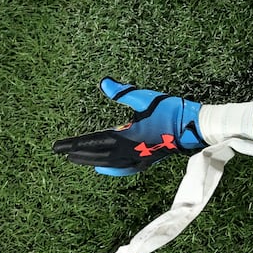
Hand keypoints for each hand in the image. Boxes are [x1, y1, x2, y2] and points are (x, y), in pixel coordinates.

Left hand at [52, 78, 205, 175]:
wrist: (194, 127)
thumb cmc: (171, 110)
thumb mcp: (146, 98)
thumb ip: (123, 92)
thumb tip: (103, 82)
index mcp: (127, 136)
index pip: (94, 141)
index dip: (74, 144)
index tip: (58, 147)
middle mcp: (130, 150)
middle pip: (98, 155)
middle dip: (78, 153)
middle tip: (62, 153)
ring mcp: (139, 157)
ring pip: (108, 163)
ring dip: (91, 161)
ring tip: (76, 159)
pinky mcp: (147, 159)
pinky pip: (124, 168)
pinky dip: (111, 169)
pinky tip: (103, 169)